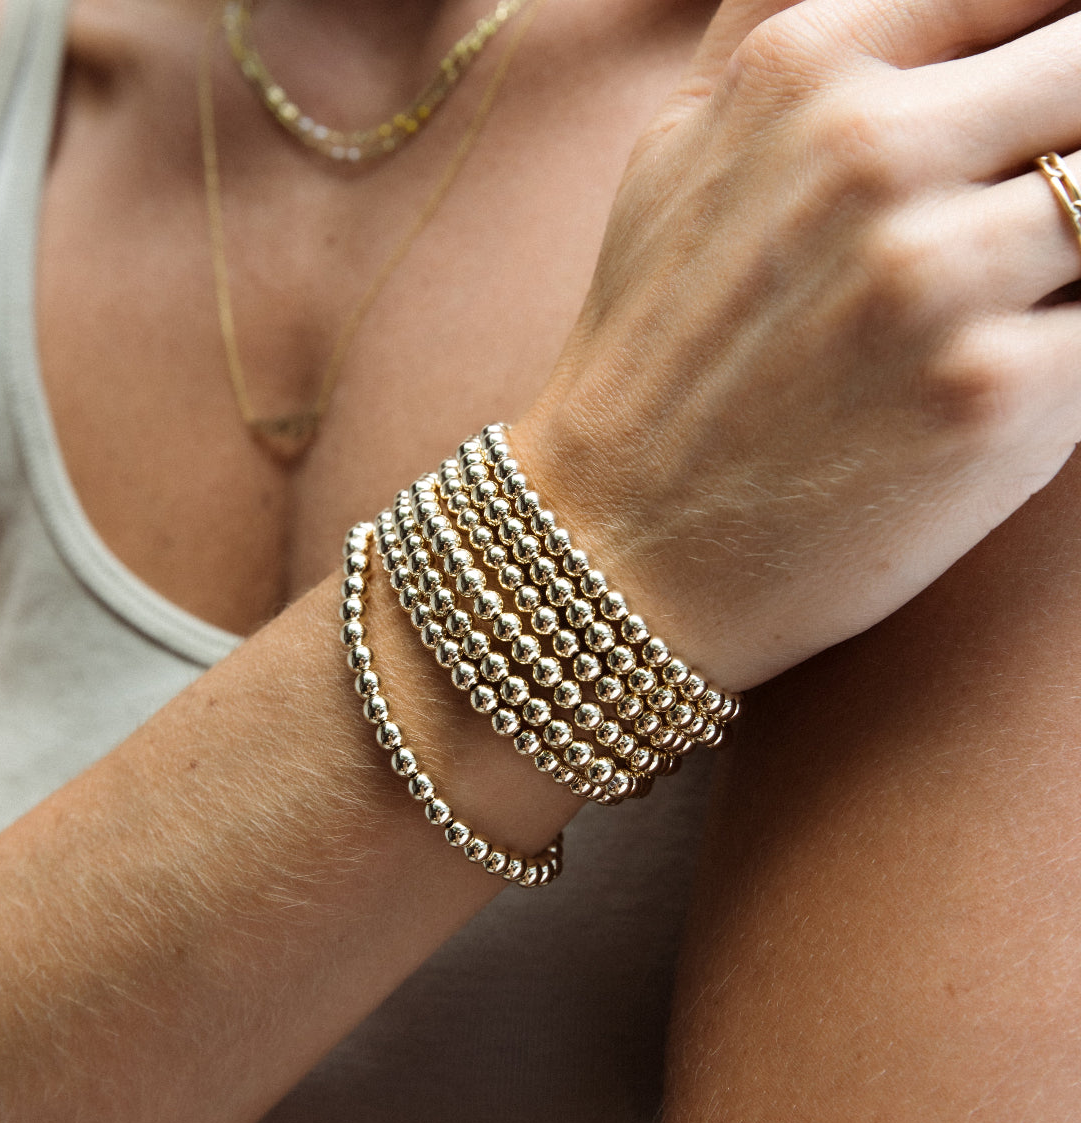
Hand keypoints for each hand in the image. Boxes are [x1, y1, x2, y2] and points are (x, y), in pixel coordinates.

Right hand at [515, 0, 1080, 689]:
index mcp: (802, 70)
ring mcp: (932, 278)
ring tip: (1010, 299)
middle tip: (1017, 236)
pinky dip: (1079, 342)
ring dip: (1077, 253)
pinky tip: (1012, 374)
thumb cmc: (652, 357)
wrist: (615, 542)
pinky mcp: (994, 400)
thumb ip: (774, 29)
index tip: (1039, 116)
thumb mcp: (675, 154)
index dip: (1052, 49)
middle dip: (1075, 145)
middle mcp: (869, 154)